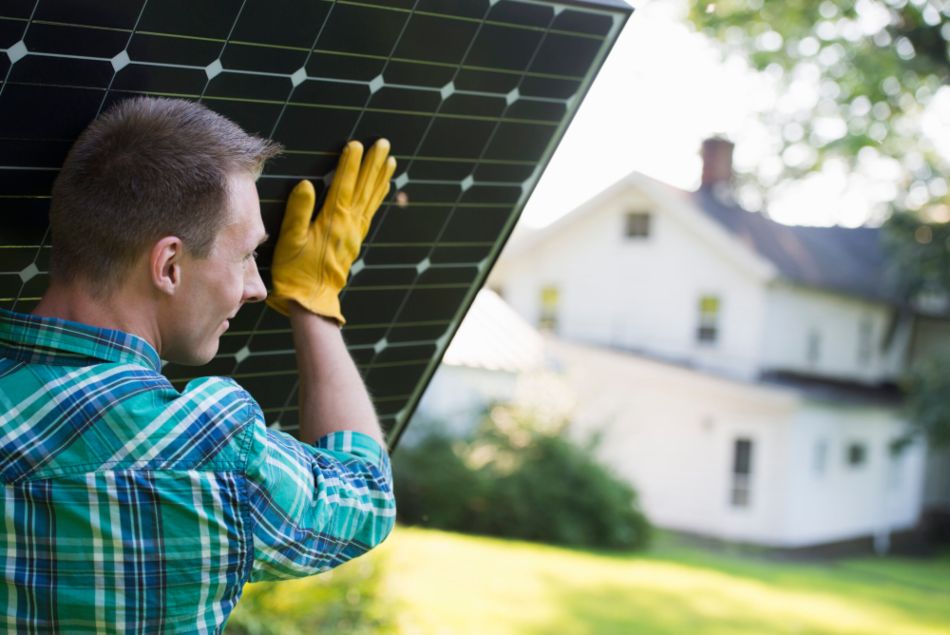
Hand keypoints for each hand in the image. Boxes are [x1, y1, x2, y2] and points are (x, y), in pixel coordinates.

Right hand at [267, 139, 396, 323]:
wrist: (312, 300)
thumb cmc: (296, 272)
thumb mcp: (291, 241)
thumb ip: (299, 211)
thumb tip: (307, 184)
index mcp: (333, 221)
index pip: (344, 185)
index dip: (350, 164)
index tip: (356, 144)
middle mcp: (349, 225)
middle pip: (364, 188)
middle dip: (373, 164)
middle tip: (383, 143)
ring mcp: (355, 233)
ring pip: (371, 199)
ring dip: (380, 177)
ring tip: (390, 159)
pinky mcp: (355, 241)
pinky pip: (370, 212)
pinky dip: (378, 196)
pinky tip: (383, 187)